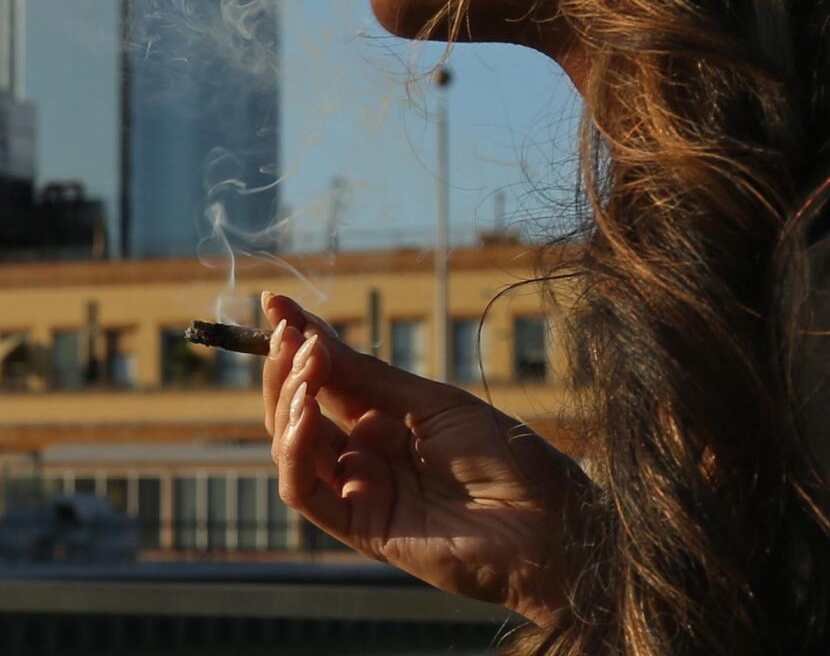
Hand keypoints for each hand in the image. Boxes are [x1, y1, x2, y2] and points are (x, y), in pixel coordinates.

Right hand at [261, 291, 586, 628]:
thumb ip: (368, 377)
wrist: (553, 523)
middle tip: (286, 330)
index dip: (297, 343)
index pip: (323, 381)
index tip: (276, 303)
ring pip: (290, 447)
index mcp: (384, 425)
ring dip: (286, 400)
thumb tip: (310, 333)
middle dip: (285, 367)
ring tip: (305, 363)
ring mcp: (360, 492)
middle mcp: (364, 457)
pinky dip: (291, 451)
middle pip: (296, 411)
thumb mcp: (435, 403)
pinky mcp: (359, 527)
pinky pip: (303, 491)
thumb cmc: (510, 459)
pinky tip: (304, 414)